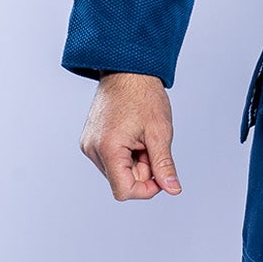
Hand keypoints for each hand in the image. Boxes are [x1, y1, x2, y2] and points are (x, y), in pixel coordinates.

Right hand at [79, 72, 181, 200]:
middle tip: (152, 145)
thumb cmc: (144, 96)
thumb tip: (172, 189)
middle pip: (121, 181)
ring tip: (141, 138)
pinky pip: (111, 160)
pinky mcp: (90, 140)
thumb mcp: (160, 133)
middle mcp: (92, 149)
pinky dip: (126, 154)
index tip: (160, 175)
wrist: (127, 71)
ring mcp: (89, 145)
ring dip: (135, 162)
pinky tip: (132, 136)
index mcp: (107, 148)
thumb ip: (164, 165)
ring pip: (117, 172)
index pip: (124, 191)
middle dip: (142, 170)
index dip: (146, 189)